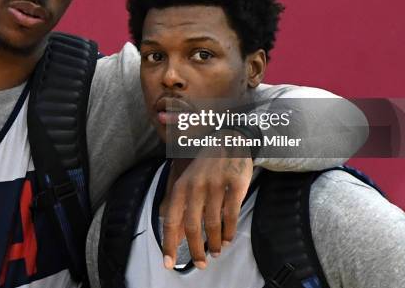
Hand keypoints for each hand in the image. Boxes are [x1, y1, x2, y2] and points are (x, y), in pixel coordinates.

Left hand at [162, 138, 252, 269]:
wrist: (230, 140)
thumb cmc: (206, 166)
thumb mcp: (188, 182)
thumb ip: (182, 208)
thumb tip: (177, 237)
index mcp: (181, 186)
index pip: (172, 220)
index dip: (169, 243)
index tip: (168, 263)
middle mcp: (196, 186)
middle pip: (193, 226)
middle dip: (195, 250)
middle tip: (200, 264)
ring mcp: (216, 185)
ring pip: (213, 223)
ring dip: (214, 242)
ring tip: (216, 252)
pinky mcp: (235, 185)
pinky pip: (231, 215)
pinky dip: (229, 231)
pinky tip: (228, 239)